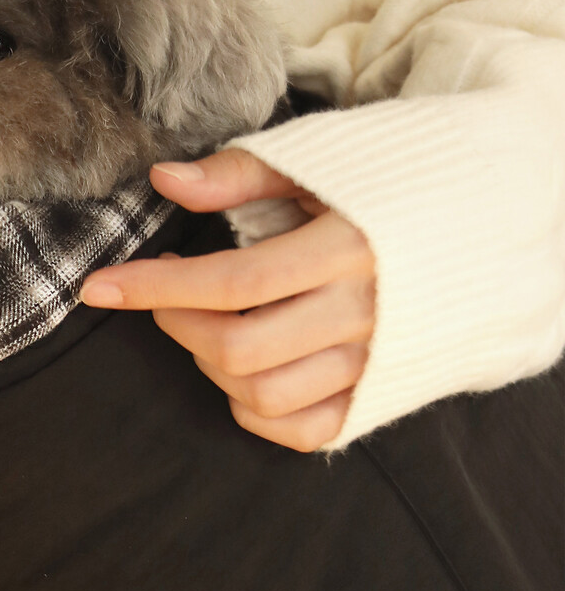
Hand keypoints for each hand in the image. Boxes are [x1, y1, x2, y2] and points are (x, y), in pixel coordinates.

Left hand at [80, 151, 375, 450]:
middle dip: (178, 324)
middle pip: (240, 348)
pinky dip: (254, 409)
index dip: (156, 288)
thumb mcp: (322, 160)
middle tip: (167, 298)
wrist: (490, 223)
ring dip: (210, 365)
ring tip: (207, 326)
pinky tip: (241, 369)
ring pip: (263, 392)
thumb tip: (165, 181)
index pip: (232, 281)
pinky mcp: (379, 395)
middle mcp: (365, 311)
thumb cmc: (394, 182)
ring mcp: (374, 361)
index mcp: (350, 246)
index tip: (99, 286)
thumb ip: (242, 172)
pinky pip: (301, 430)